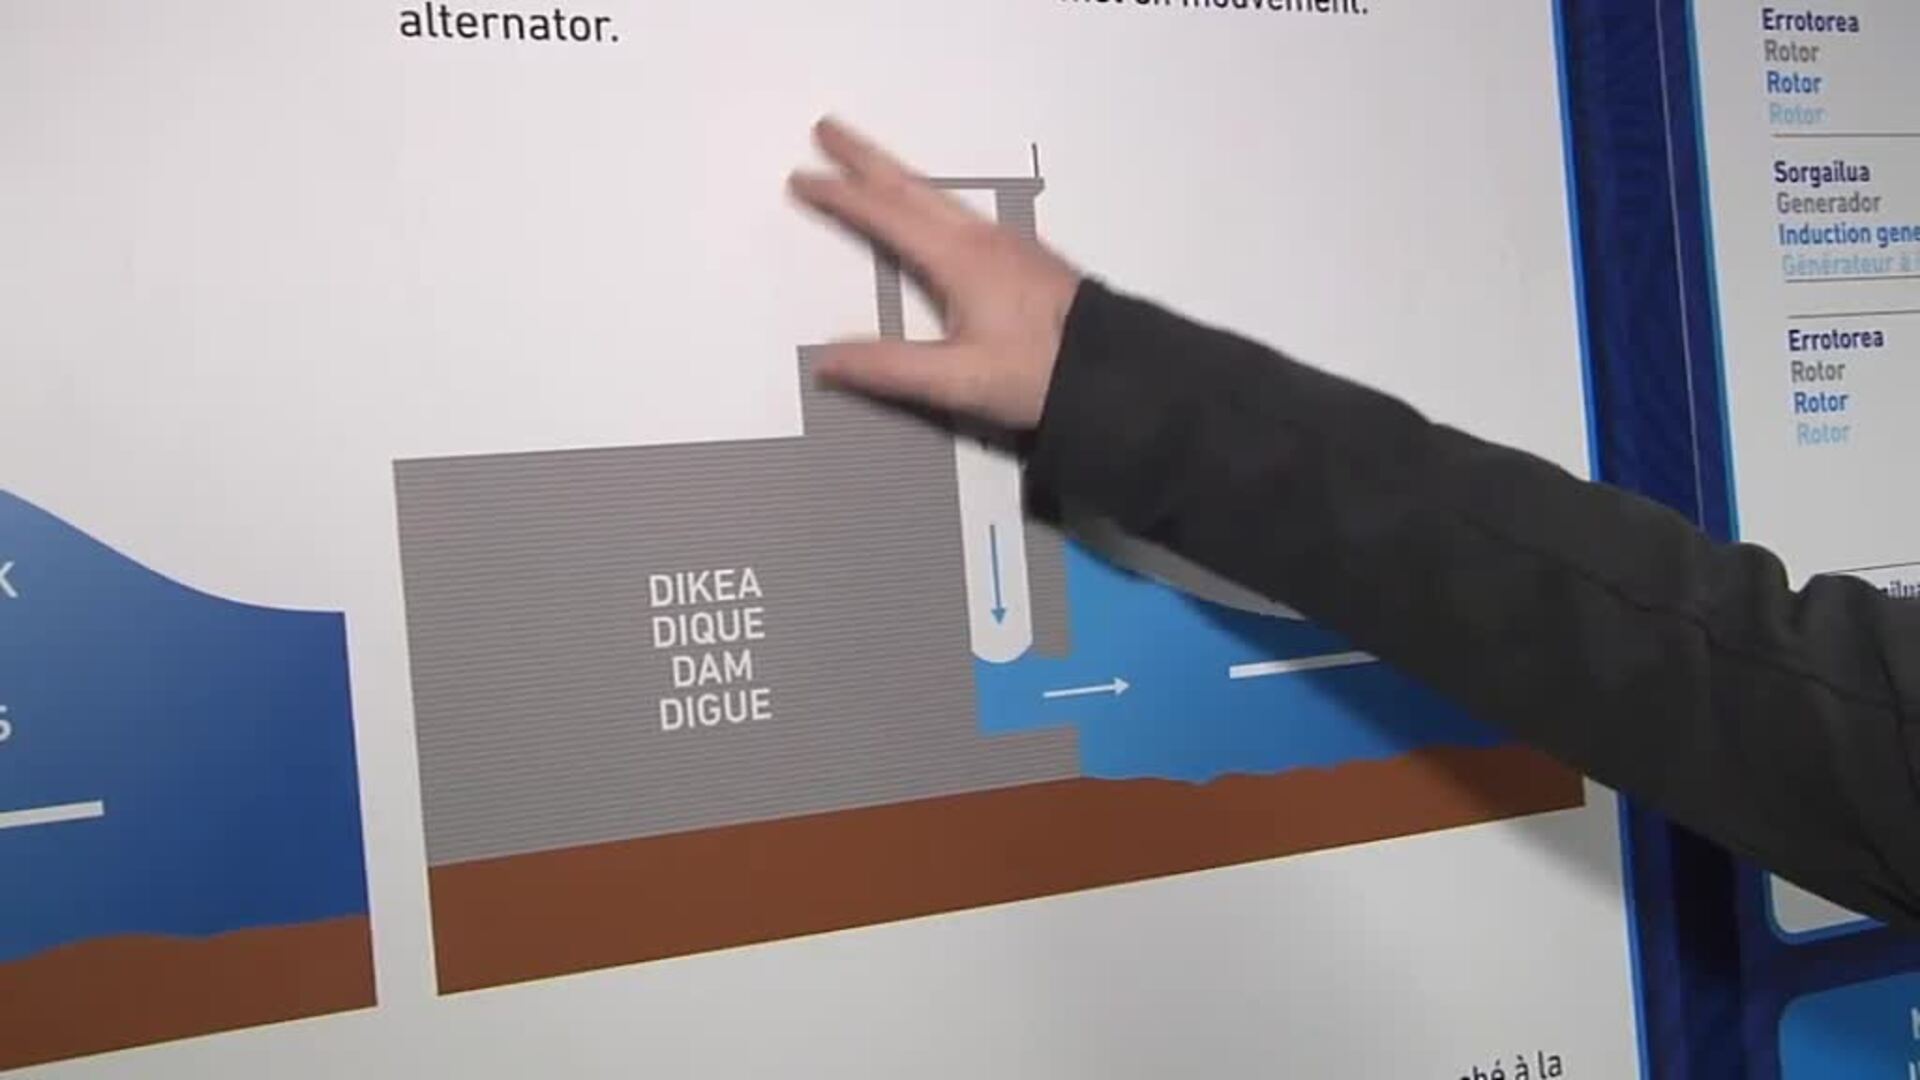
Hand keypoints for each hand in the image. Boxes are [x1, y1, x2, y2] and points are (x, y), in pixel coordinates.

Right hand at [789, 118, 1082, 430]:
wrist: (1117, 371)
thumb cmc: (1039, 375)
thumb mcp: (958, 382)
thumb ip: (889, 369)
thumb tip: (824, 362)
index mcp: (958, 260)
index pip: (885, 216)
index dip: (840, 196)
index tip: (802, 178)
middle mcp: (981, 240)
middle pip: (911, 188)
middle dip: (865, 159)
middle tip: (826, 130)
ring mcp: (1006, 244)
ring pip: (937, 197)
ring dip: (896, 176)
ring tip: (868, 165)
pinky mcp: (1023, 258)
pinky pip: (960, 212)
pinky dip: (926, 198)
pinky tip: (930, 211)